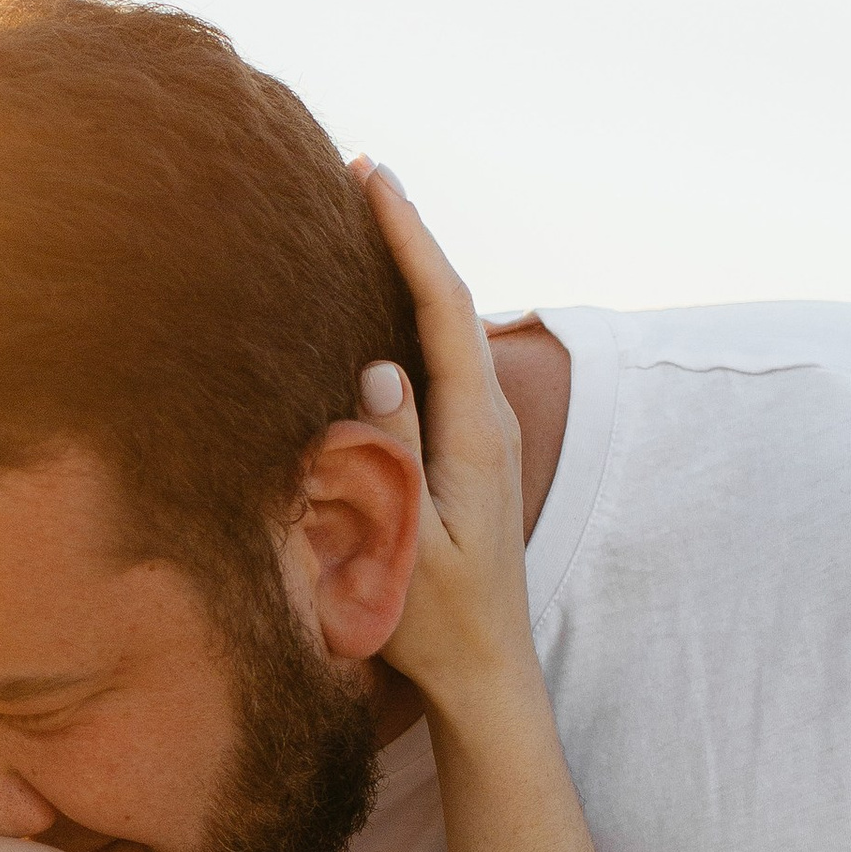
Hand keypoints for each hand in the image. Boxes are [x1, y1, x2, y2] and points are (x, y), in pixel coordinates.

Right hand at [350, 163, 534, 707]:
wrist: (486, 678)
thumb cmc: (436, 624)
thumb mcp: (405, 545)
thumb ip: (390, 458)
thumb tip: (378, 369)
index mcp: (475, 434)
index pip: (444, 309)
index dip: (409, 237)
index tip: (374, 177)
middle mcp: (489, 423)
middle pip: (452, 303)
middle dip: (408, 235)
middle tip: (361, 174)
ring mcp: (484, 438)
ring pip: (448, 330)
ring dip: (410, 272)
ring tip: (364, 223)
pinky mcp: (470, 455)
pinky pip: (441, 362)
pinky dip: (411, 317)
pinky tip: (380, 311)